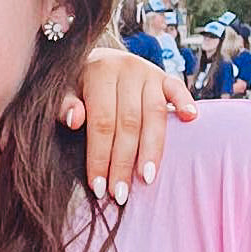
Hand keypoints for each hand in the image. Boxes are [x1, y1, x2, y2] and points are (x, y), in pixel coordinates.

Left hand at [59, 46, 196, 205]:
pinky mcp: (164, 75)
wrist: (93, 58)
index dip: (100, 157)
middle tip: (120, 193)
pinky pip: (178, 88)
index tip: (98, 188)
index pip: (102, 123)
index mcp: (99, 73)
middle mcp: (127, 69)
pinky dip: (185, 103)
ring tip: (147, 178)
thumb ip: (64, 106)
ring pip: (155, 114)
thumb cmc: (74, 84)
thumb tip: (76, 120)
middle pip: (129, 123)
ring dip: (152, 149)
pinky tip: (190, 119)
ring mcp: (149, 71)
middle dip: (124, 162)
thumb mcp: (61, 92)